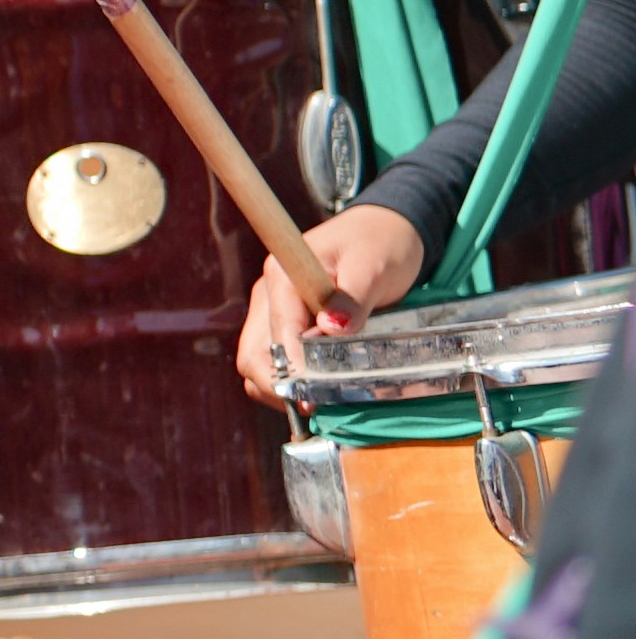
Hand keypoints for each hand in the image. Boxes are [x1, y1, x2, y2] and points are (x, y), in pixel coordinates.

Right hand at [248, 202, 431, 402]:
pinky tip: (311, 387)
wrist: (386, 229)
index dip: (291, 370)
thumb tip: (330, 329)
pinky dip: (285, 379)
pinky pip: (270, 358)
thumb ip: (353, 297)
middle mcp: (269, 294)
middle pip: (253, 354)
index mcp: (283, 276)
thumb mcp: (374, 265)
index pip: (277, 334)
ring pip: (255, 361)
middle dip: (277, 386)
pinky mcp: (283, 321)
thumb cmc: (381, 242)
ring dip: (278, 387)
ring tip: (312, 402)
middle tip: (313, 409)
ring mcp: (272, 309)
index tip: (312, 398)